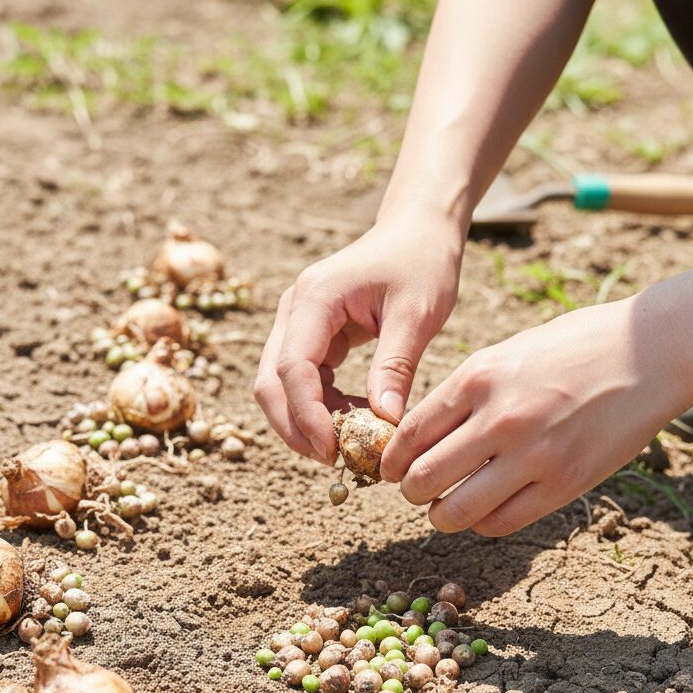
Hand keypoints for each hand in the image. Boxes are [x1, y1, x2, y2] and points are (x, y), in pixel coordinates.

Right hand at [254, 212, 464, 463]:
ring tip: (348, 446)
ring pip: (279, 385)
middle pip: (270, 382)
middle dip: (294, 427)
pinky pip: (301, 380)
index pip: (293, 368)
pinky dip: (320, 407)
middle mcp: (294, 310)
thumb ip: (396, 366)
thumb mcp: (418, 313)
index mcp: (315, 298)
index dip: (308, 416)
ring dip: (304, 421)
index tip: (335, 451)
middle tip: (334, 461)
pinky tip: (354, 420)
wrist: (417, 230)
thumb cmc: (422, 262)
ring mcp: (297, 322)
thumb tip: (384, 422)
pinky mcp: (310, 334)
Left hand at [381, 296, 692, 535]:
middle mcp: (499, 418)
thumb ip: (465, 392)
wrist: (650, 349)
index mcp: (477, 377)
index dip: (391, 460)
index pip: (408, 435)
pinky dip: (483, 524)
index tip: (390, 469)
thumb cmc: (574, 344)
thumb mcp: (507, 352)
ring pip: (456, 511)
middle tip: (415, 491)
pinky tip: (485, 512)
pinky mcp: (566, 483)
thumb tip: (423, 434)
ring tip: (444, 510)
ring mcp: (534, 454)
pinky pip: (502, 523)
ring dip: (441, 517)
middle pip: (423, 478)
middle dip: (410, 492)